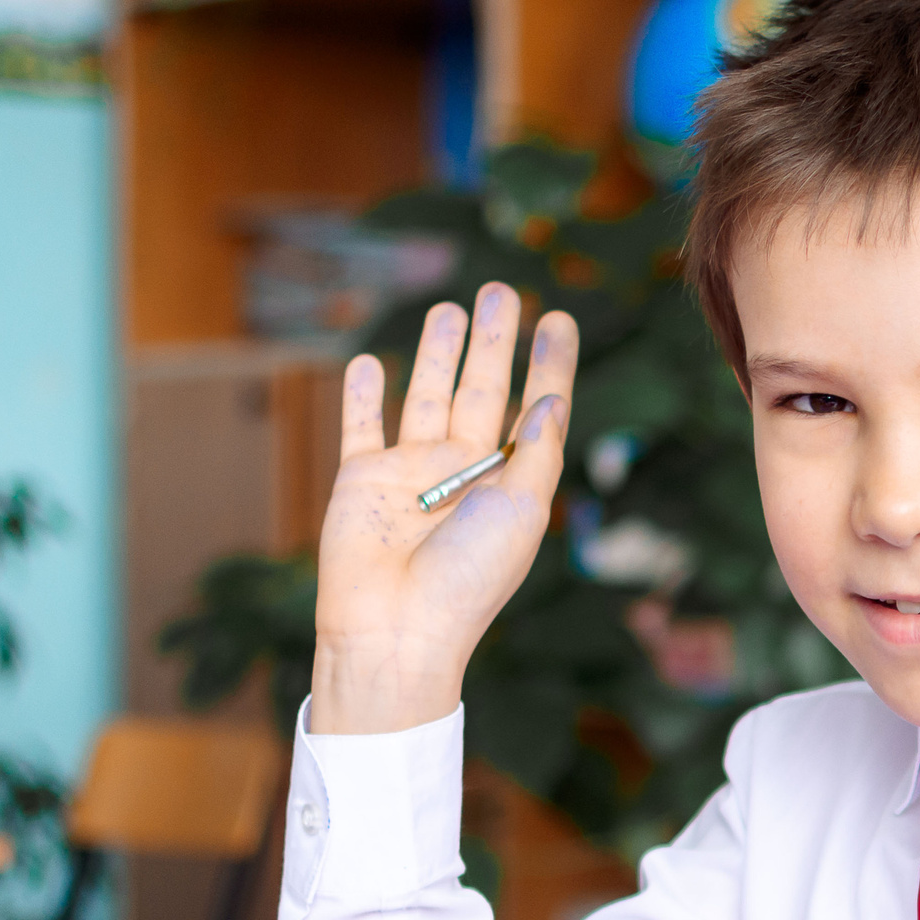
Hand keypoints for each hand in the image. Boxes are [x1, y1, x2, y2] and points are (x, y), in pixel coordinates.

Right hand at [309, 283, 580, 733]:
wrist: (395, 629)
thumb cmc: (468, 580)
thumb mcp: (521, 512)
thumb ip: (537, 452)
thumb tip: (552, 400)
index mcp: (509, 483)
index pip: (534, 409)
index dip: (548, 365)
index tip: (560, 319)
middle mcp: (462, 472)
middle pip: (481, 390)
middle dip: (493, 342)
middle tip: (502, 290)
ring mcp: (410, 473)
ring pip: (426, 396)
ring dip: (438, 354)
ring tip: (451, 308)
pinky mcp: (359, 480)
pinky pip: (362, 427)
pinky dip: (364, 395)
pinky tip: (372, 361)